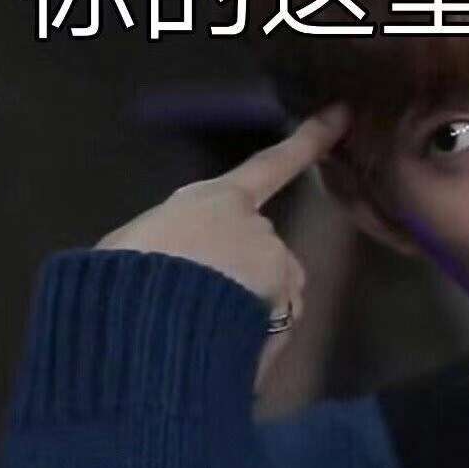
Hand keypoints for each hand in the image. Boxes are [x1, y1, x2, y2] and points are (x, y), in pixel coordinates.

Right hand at [96, 105, 349, 387]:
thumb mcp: (138, 243)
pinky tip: (224, 351)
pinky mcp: (287, 311)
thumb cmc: (126, 274)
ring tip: (203, 330)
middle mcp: (259, 229)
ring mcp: (279, 270)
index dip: (309, 141)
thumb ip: (179, 241)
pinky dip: (256, 338)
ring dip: (249, 308)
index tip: (342, 116)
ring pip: (271, 291)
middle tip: (192, 301)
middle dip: (238, 274)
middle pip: (259, 250)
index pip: (271, 165)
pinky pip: (274, 326)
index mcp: (217, 200)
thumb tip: (189, 268)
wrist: (147, 322)